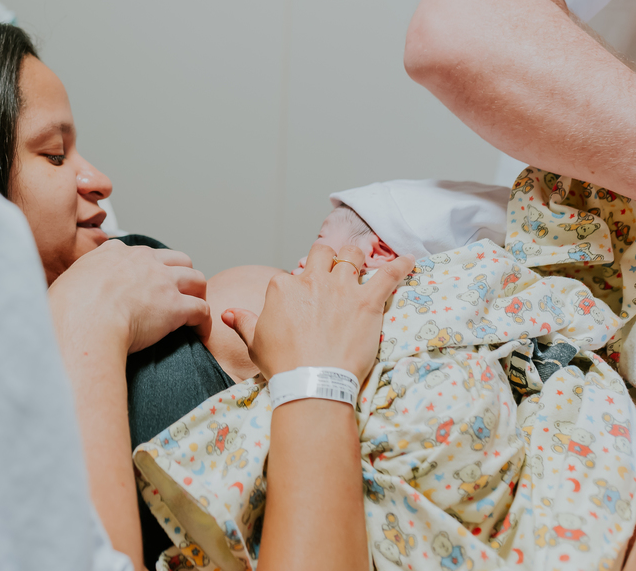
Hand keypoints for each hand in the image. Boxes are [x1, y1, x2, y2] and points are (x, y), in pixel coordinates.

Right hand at [49, 239, 209, 356]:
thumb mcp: (66, 283)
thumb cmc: (66, 309)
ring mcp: (162, 282)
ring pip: (196, 279)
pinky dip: (203, 322)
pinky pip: (202, 310)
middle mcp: (143, 261)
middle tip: (177, 296)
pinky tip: (198, 334)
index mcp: (115, 253)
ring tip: (193, 313)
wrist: (83, 320)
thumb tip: (64, 296)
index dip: (148, 269)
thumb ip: (75, 284)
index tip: (146, 285)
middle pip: (177, 259)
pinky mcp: (175, 306)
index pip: (141, 254)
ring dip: (197, 295)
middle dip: (181, 275)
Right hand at [222, 244, 413, 381]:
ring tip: (362, 261)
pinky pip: (388, 276)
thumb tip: (226, 312)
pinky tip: (409, 259)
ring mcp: (342, 288)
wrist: (312, 382)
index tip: (304, 300)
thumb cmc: (283, 365)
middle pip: (322, 254)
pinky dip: (400, 266)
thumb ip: (242, 321)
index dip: (299, 285)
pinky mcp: (368, 302)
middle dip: (327, 258)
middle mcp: (312, 280)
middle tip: (333, 267)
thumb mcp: (255, 342)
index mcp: (283, 286)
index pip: (292, 274)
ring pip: (352, 256)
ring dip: (356, 258)